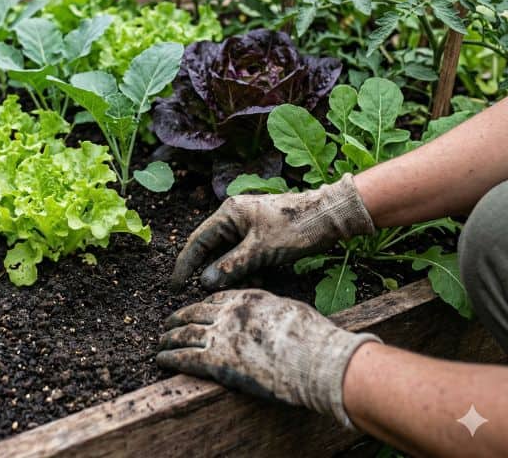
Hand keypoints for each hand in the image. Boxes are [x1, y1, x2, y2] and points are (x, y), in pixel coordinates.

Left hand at [157, 289, 380, 427]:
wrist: (315, 359)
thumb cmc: (313, 338)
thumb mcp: (290, 312)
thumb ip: (272, 312)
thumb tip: (273, 318)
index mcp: (248, 298)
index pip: (217, 298)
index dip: (202, 305)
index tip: (195, 311)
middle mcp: (230, 313)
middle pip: (195, 312)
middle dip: (178, 318)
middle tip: (168, 324)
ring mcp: (221, 335)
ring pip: (185, 333)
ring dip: (169, 338)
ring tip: (160, 342)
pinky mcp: (216, 361)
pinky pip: (184, 356)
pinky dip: (169, 357)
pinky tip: (160, 359)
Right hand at [171, 173, 374, 290]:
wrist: (331, 215)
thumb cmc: (296, 227)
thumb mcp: (261, 250)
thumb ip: (231, 266)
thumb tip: (205, 281)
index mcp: (228, 213)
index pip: (197, 241)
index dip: (185, 265)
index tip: (175, 286)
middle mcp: (235, 216)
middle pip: (212, 248)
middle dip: (211, 271)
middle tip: (204, 294)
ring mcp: (249, 224)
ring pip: (230, 254)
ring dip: (232, 272)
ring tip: (237, 289)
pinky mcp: (263, 234)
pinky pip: (246, 254)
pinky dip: (248, 268)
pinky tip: (258, 279)